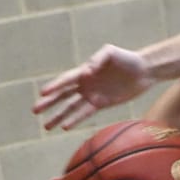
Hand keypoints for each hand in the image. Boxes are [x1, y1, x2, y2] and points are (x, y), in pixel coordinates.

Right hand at [32, 44, 154, 129]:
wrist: (144, 70)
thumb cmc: (127, 58)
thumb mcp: (111, 52)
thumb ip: (98, 59)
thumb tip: (86, 71)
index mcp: (84, 70)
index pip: (65, 80)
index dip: (54, 86)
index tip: (42, 93)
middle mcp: (85, 83)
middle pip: (63, 95)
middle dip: (49, 103)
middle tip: (34, 110)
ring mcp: (92, 94)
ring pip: (70, 107)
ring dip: (58, 116)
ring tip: (45, 126)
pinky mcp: (101, 103)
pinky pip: (85, 113)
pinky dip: (75, 119)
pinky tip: (65, 127)